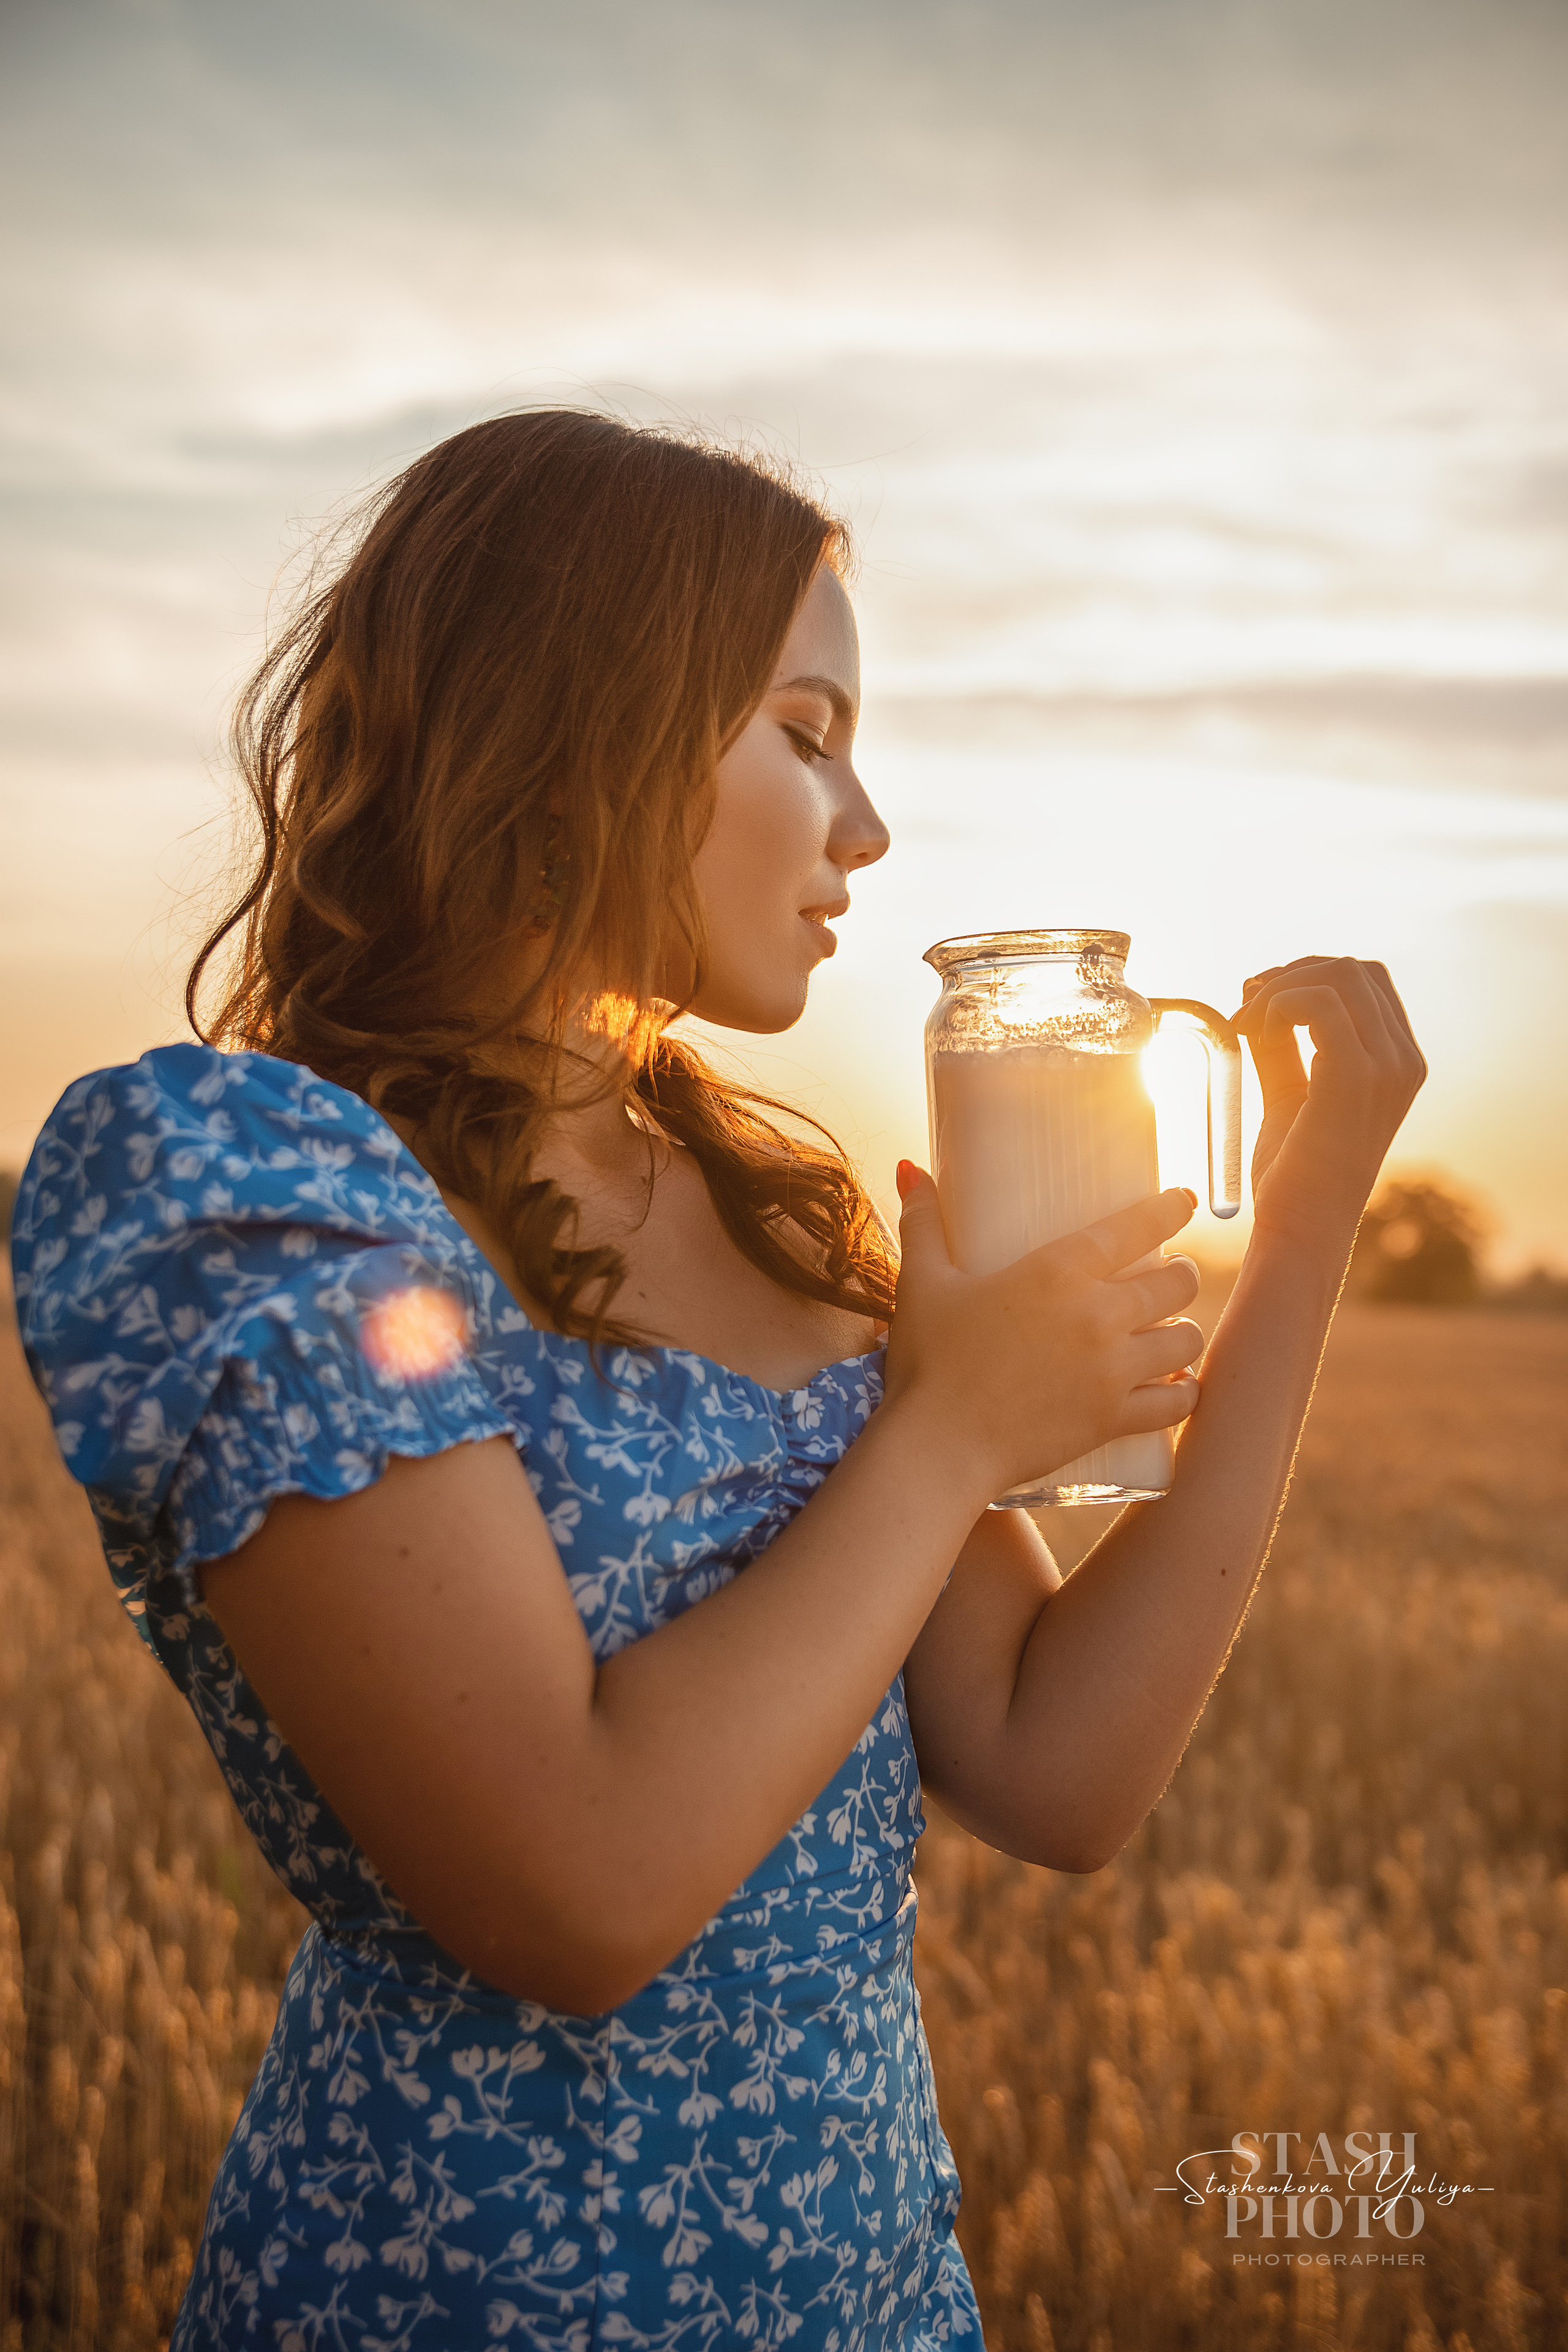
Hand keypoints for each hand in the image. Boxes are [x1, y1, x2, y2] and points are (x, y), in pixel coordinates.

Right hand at [883, 1169, 1202, 1506]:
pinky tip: (1179, 1386)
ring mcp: (1112, 1370)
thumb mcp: (922, 1283)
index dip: (1170, 1209)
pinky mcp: (1113, 1418)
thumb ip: (923, 1223)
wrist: (939, 1446)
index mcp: (1057, 1272)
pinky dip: (1183, 1393)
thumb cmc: (929, 1361)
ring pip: (1186, 1341)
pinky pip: (1176, 1404)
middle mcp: (1098, 1315)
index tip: (1186, 1201)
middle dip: (1182, 1274)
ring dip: (1186, 1330)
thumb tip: (911, 1170)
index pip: (1136, 1227)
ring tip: (1175, 1329)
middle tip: (1174, 1273)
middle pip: (1176, 1284)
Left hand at [1233, 956, 1426, 1253]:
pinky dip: (1276, 1003)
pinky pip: (1318, 1003)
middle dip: (1292, 974)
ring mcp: (1387, 1068)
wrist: (1300, 1229)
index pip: (1365, 982)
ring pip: (1338, 976)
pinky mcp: (1355, 1078)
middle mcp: (1403, 1061)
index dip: (1307, 976)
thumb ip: (1281, 1047)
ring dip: (1279, 988)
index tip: (1259, 1003)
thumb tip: (1258, 997)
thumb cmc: (1296, 1173)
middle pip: (1354, 970)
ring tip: (1244, 1025)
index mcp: (1398, 1063)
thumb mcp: (1290, 1094)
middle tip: (1245, 1010)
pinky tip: (1251, 1032)